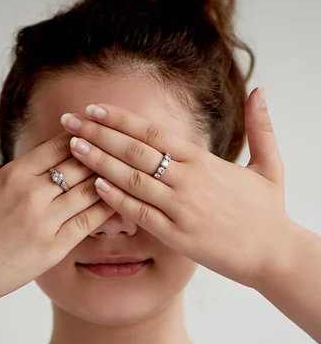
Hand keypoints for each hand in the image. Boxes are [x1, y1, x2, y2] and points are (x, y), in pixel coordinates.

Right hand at [0, 105, 112, 309]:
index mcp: (11, 175)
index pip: (57, 145)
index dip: (82, 136)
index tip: (98, 132)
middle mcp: (30, 194)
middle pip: (79, 164)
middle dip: (103, 153)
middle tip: (124, 148)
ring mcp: (43, 221)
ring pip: (88, 190)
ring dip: (111, 178)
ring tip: (131, 171)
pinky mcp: (53, 247)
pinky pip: (89, 222)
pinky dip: (108, 209)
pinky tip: (123, 201)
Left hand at [60, 87, 294, 288]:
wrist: (275, 254)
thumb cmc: (269, 212)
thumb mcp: (270, 165)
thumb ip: (261, 127)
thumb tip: (261, 90)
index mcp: (204, 161)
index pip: (153, 132)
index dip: (120, 119)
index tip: (94, 109)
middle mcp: (188, 180)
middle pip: (135, 149)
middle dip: (98, 133)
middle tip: (67, 121)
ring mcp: (181, 208)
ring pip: (133, 179)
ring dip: (99, 161)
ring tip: (72, 148)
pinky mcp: (177, 236)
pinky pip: (141, 214)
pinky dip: (117, 199)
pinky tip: (96, 186)